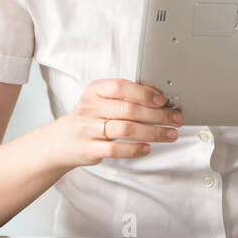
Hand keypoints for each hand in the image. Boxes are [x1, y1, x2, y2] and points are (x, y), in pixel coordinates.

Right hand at [48, 78, 183, 167]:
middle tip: (176, 119)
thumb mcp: (100, 100)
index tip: (163, 100)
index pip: (121, 87)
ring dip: (152, 133)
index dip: (144, 93)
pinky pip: (115, 150)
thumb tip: (160, 101)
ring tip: (169, 135)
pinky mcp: (89, 149)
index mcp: (95, 90)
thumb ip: (124, 98)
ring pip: (125, 130)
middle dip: (157, 115)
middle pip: (129, 110)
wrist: (62, 141)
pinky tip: (147, 148)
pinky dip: (134, 150)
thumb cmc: (89, 118)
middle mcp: (90, 108)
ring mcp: (88, 129)